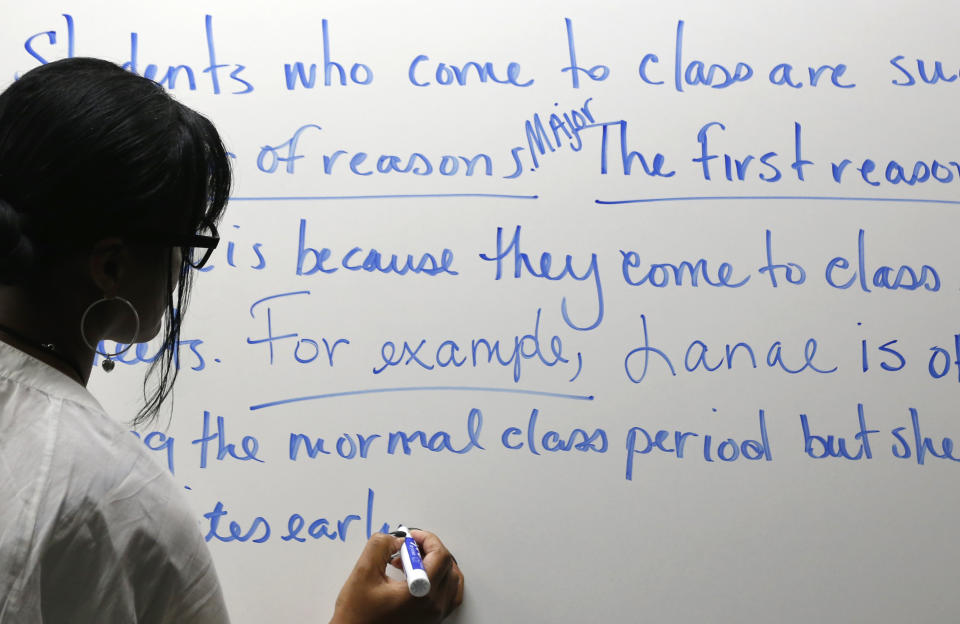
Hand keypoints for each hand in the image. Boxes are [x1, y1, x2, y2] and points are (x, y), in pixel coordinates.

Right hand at [330, 529, 463, 622]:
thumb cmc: (358, 616)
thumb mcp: (364, 573)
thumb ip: (381, 546)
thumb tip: (396, 539)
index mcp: (421, 593)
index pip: (440, 556)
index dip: (427, 539)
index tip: (411, 536)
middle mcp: (433, 606)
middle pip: (448, 566)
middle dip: (429, 550)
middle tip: (409, 547)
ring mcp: (434, 616)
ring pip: (452, 581)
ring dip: (436, 565)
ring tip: (413, 563)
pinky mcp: (430, 621)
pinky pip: (449, 597)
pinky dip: (441, 581)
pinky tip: (422, 577)